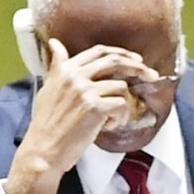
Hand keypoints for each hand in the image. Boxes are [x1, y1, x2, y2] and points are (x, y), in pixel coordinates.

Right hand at [3, 36, 148, 193]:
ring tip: (111, 120)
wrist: (43, 150)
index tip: (135, 59)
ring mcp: (85, 91)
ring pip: (121, 87)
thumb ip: (57, 66)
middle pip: (114, 61)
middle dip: (137, 66)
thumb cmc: (46, 124)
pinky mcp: (95, 107)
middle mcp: (75, 76)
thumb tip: (55, 43)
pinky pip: (121, 106)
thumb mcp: (48, 88)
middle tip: (150, 75)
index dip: (121, 53)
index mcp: (65, 69)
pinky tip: (109, 126)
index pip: (99, 51)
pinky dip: (120, 118)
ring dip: (123, 105)